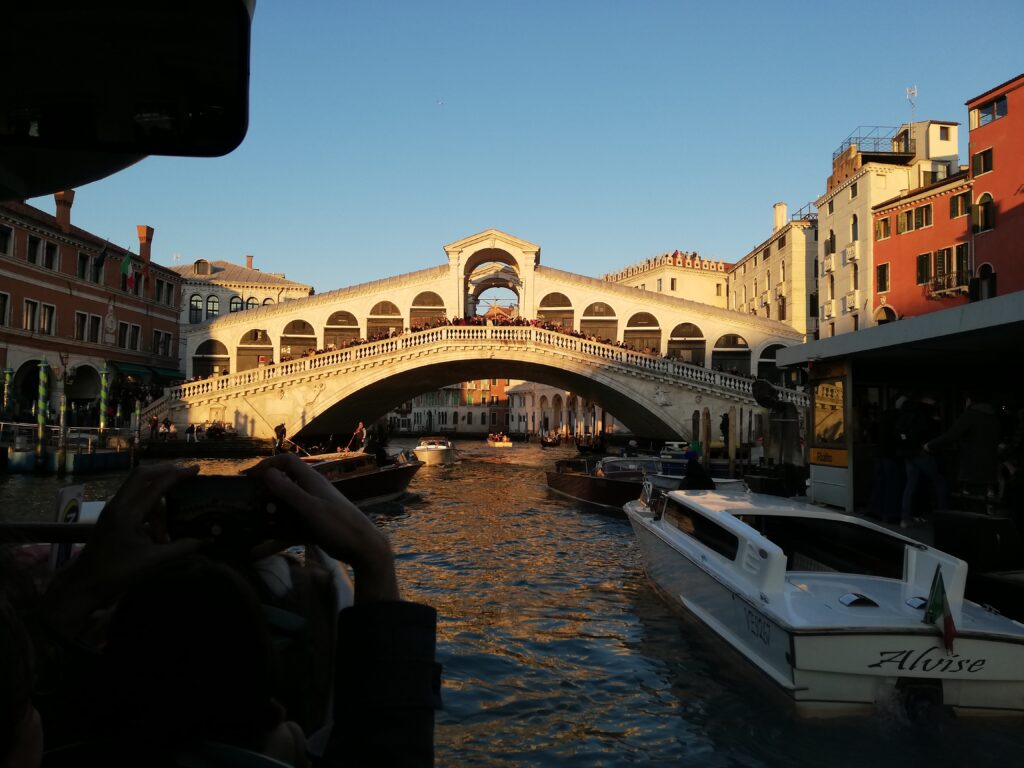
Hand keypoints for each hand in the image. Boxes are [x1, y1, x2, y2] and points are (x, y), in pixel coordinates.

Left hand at [43, 463, 205, 636]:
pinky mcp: (112, 517)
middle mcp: (118, 505)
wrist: (85, 584)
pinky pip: (134, 502)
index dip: (177, 475)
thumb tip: (207, 540)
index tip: (196, 469)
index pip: (156, 486)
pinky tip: (157, 534)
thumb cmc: (117, 572)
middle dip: (164, 471)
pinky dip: (149, 511)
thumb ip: (181, 548)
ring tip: (166, 536)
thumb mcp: (152, 560)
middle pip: (142, 475)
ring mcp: (113, 510)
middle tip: (185, 474)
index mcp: (128, 513)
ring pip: (140, 491)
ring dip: (158, 504)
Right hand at [250, 452, 398, 602]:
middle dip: (268, 485)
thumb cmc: (338, 524)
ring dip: (274, 503)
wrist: (362, 546)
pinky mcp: (316, 520)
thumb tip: (267, 473)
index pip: (286, 461)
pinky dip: (283, 519)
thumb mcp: (309, 507)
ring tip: (258, 514)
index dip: (267, 464)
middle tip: (250, 498)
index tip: (248, 476)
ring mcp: (315, 504)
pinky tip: (273, 531)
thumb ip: (288, 490)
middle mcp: (312, 488)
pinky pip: (294, 515)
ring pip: (289, 498)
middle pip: (286, 478)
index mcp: (311, 479)